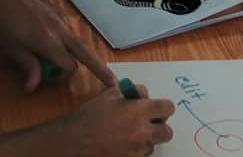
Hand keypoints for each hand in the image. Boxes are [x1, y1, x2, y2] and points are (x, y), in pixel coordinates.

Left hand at [0, 0, 113, 91]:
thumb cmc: (1, 24)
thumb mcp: (10, 49)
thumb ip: (28, 67)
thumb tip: (33, 88)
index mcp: (49, 41)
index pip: (69, 66)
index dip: (64, 77)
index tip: (51, 80)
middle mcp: (60, 30)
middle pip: (85, 53)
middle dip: (100, 69)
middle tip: (113, 82)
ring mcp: (60, 18)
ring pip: (77, 41)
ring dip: (80, 54)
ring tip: (81, 63)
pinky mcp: (57, 11)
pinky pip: (68, 30)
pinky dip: (68, 41)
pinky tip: (57, 43)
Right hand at [53, 84, 174, 156]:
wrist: (75, 140)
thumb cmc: (91, 115)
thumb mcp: (110, 94)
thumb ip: (131, 91)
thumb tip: (142, 93)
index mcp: (139, 112)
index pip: (168, 108)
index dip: (163, 106)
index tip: (157, 107)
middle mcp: (142, 132)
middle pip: (167, 132)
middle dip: (160, 126)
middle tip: (148, 122)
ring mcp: (137, 150)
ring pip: (153, 144)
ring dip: (146, 138)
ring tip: (129, 132)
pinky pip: (141, 155)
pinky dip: (136, 149)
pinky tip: (122, 143)